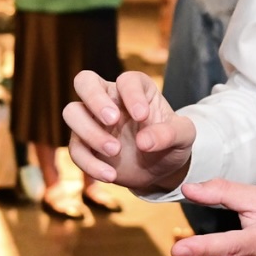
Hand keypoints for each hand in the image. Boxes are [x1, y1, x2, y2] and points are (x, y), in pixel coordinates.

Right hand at [64, 70, 196, 192]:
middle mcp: (110, 100)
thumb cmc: (172, 142)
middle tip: (113, 120)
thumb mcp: (183, 137)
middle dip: (94, 98)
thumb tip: (144, 141)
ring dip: (90, 132)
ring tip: (115, 151)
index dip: (131, 94)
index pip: (126, 80)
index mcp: (137, 89)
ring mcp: (93, 121)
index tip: (142, 116)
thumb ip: (170, 134)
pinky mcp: (84, 145)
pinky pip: (75, 149)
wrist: (161, 169)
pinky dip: (90, 163)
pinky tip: (110, 175)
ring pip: (71, 112)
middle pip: (85, 81)